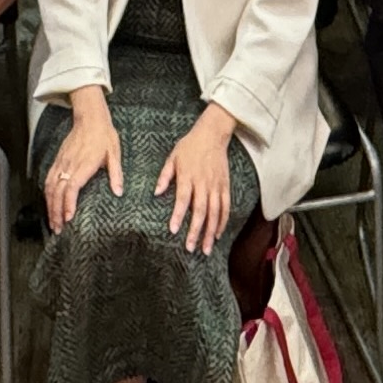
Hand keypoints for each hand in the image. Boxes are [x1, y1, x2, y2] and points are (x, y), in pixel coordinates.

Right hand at [45, 95, 124, 232]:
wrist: (90, 118)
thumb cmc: (104, 135)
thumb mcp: (115, 153)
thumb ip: (115, 174)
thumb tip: (118, 191)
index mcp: (84, 164)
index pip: (72, 186)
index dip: (68, 203)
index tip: (68, 218)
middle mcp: (70, 164)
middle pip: (57, 191)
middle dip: (56, 212)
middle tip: (58, 229)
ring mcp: (61, 163)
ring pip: (50, 187)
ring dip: (49, 206)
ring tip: (53, 222)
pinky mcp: (58, 161)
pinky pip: (48, 180)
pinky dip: (47, 195)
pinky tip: (49, 204)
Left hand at [157, 111, 237, 246]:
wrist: (212, 134)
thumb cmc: (189, 146)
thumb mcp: (172, 157)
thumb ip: (164, 176)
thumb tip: (156, 192)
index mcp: (188, 176)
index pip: (183, 198)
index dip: (178, 214)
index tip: (173, 230)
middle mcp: (203, 182)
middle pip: (200, 210)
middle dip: (195, 230)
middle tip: (190, 247)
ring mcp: (216, 185)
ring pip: (215, 212)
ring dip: (210, 231)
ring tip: (205, 248)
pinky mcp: (225, 185)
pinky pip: (225, 206)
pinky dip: (222, 221)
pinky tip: (217, 234)